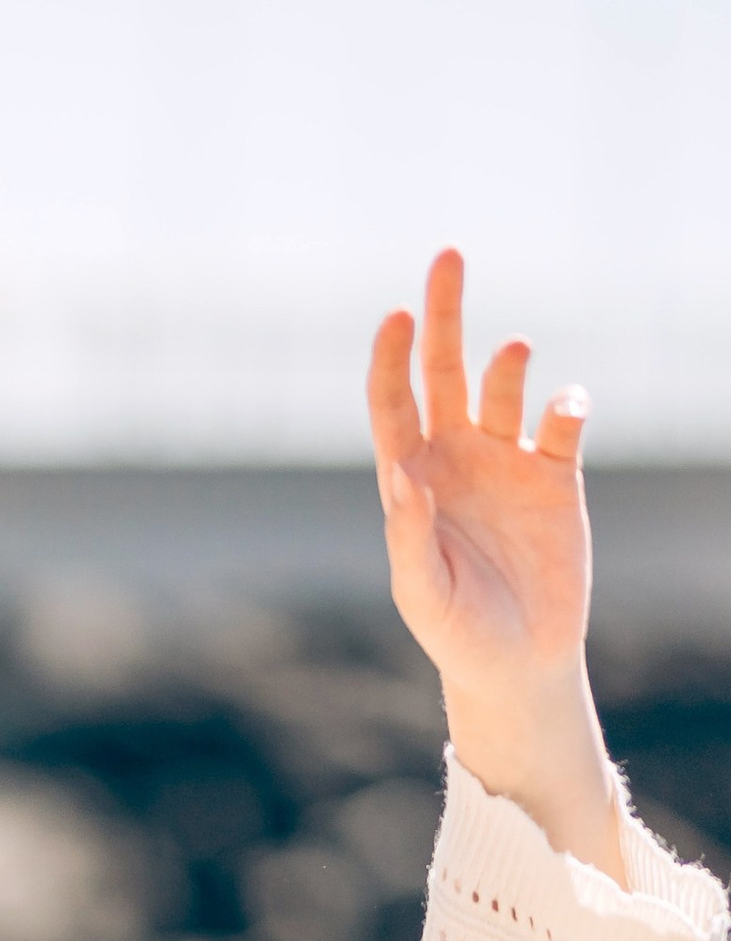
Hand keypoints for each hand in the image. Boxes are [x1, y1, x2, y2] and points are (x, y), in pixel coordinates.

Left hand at [366, 251, 621, 878]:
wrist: (518, 663)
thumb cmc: (457, 633)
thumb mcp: (424, 594)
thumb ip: (409, 537)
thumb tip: (402, 477)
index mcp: (412, 480)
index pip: (394, 405)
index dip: (392, 360)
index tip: (396, 316)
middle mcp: (456, 458)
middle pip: (445, 371)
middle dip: (445, 315)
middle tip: (448, 257)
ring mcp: (508, 461)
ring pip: (503, 388)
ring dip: (506, 365)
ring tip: (514, 350)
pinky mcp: (557, 475)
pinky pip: (563, 423)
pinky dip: (568, 407)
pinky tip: (566, 411)